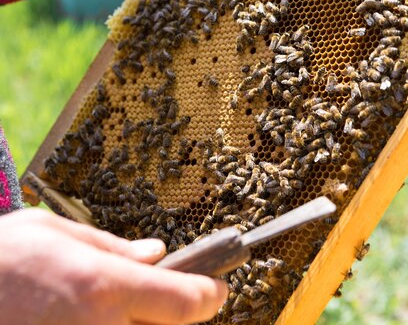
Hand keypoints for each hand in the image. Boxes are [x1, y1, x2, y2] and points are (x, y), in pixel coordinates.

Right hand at [0, 208, 227, 324]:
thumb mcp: (51, 232)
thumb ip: (111, 247)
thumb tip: (156, 254)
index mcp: (103, 287)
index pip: (189, 302)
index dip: (210, 295)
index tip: (215, 288)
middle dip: (171, 317)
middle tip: (158, 300)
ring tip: (107, 309)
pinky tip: (84, 317)